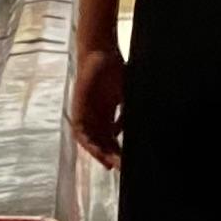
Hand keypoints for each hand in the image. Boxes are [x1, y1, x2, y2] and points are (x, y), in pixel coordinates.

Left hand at [71, 44, 123, 166]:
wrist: (101, 53)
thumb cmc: (117, 71)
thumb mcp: (128, 94)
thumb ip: (130, 111)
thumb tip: (142, 127)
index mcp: (108, 115)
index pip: (113, 139)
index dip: (120, 152)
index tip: (129, 164)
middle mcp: (97, 118)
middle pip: (103, 143)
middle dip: (112, 156)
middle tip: (122, 167)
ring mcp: (86, 115)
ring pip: (91, 141)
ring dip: (100, 153)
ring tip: (110, 163)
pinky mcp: (78, 111)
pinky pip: (80, 132)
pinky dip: (88, 142)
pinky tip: (96, 149)